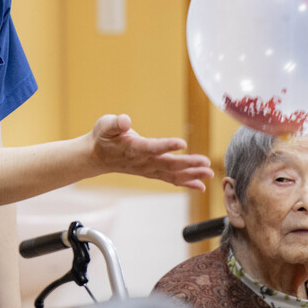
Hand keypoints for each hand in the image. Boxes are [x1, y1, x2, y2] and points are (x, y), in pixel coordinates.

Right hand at [89, 114, 212, 190]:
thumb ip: (115, 123)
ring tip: (209, 173)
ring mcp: (148, 169)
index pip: (151, 147)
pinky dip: (186, 183)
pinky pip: (171, 179)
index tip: (181, 142)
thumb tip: (125, 120)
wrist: (97, 156)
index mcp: (133, 148)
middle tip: (206, 163)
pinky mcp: (152, 172)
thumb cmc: (103, 137)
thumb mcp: (105, 125)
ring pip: (172, 174)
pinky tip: (201, 186)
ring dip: (192, 174)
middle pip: (168, 164)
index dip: (166, 145)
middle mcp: (143, 162)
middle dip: (188, 164)